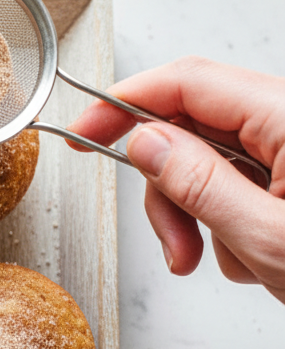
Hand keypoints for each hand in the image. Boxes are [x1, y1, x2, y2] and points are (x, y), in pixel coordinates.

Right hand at [66, 56, 284, 302]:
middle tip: (172, 249)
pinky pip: (242, 187)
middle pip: (193, 129)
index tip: (83, 131)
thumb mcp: (269, 237)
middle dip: (169, 190)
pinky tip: (260, 261)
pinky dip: (233, 228)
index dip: (124, 104)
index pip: (186, 83)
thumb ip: (198, 183)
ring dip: (200, 219)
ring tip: (223, 266)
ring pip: (213, 164)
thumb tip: (145, 141)